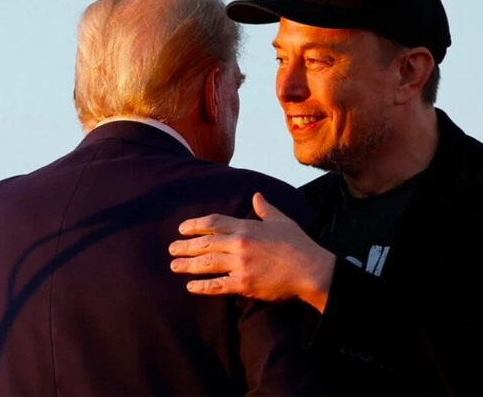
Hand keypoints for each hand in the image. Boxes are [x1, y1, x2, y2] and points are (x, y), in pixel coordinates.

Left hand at [169, 192, 335, 311]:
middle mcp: (240, 244)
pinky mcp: (244, 284)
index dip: (195, 225)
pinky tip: (191, 287)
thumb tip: (257, 196)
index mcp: (247, 227)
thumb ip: (265, 209)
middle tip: (171, 249)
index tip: (182, 229)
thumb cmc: (298, 244)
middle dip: (186, 246)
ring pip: (207, 264)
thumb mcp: (282, 221)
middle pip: (205, 244)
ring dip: (188, 265)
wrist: (311, 270)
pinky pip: (218, 285)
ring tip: (174, 266)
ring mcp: (241, 265)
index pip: (214, 223)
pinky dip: (203, 287)